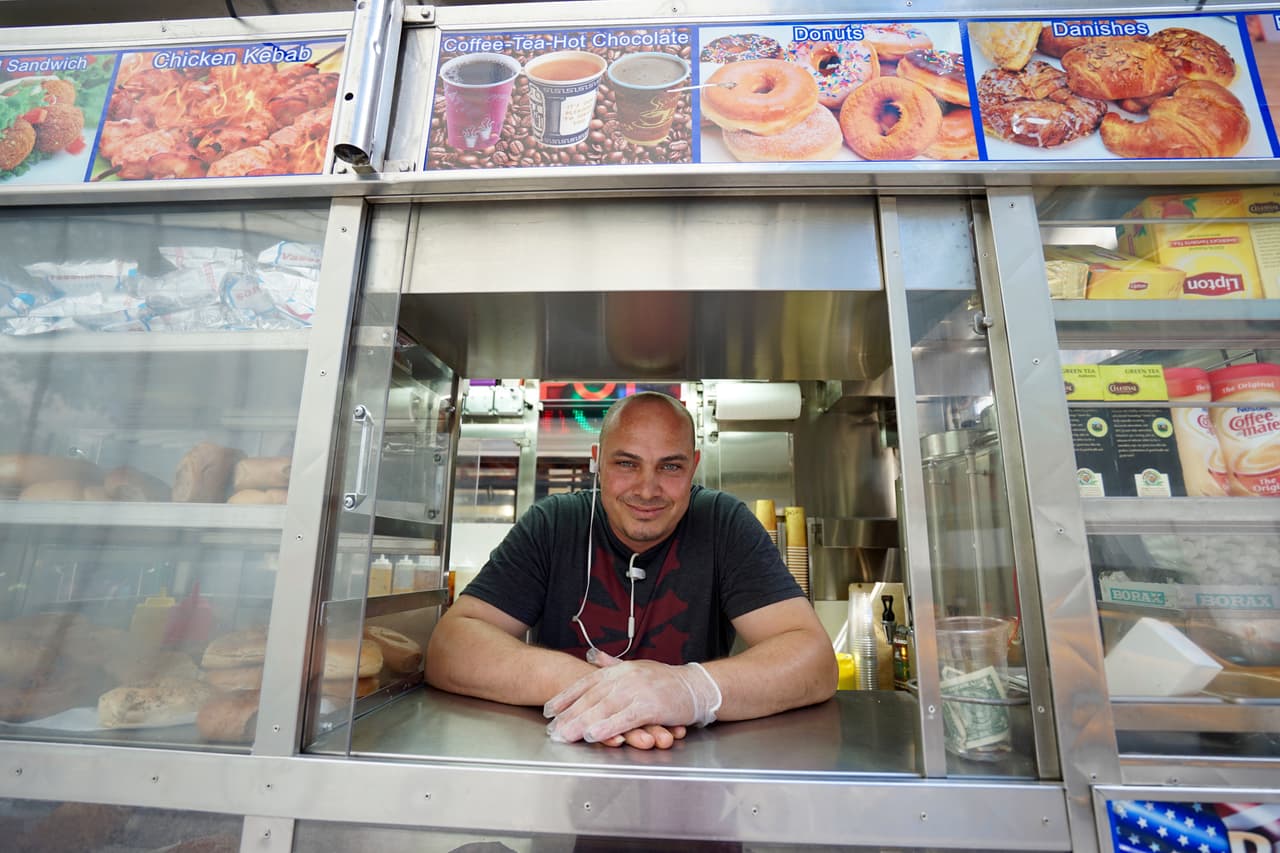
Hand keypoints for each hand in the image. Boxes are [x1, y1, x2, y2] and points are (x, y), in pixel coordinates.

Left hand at [544, 650, 720, 744]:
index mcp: (620, 670)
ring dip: (582, 723)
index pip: (587, 683)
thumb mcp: (637, 667)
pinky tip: (594, 735)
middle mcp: (625, 678)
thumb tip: (593, 656)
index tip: (548, 710)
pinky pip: (624, 718)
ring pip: (604, 708)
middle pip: (591, 698)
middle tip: (552, 729)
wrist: (696, 686)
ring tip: (565, 735)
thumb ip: (612, 664)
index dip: (566, 697)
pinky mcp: (650, 706)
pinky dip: (608, 727)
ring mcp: (637, 691)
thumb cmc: (667, 681)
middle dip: (569, 715)